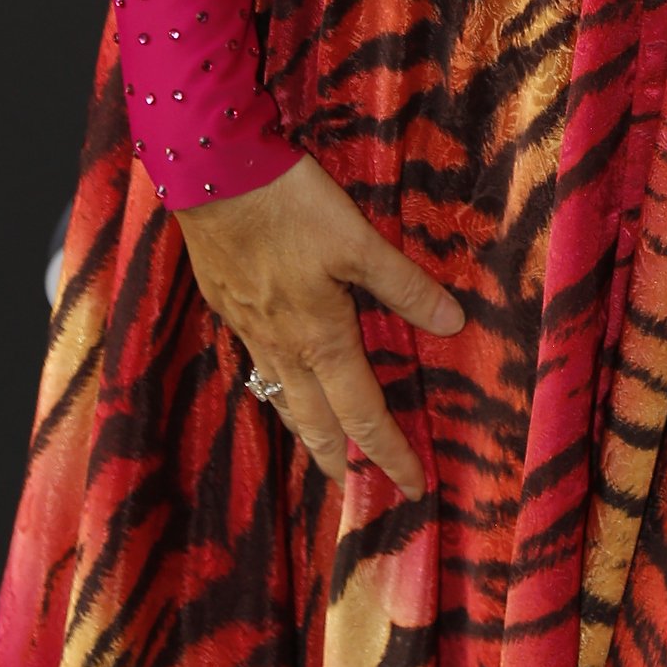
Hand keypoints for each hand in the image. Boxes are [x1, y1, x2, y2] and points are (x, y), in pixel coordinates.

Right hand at [174, 155, 463, 498]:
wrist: (213, 176)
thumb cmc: (291, 206)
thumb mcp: (359, 240)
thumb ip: (404, 285)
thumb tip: (453, 324)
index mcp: (321, 339)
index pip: (363, 417)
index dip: (391, 455)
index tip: (413, 488)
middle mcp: (283, 348)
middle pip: (315, 425)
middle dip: (341, 462)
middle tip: (360, 490)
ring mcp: (250, 331)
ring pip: (281, 400)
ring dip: (306, 433)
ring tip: (322, 450)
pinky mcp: (227, 307)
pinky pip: (258, 368)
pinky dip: (277, 391)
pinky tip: (281, 378)